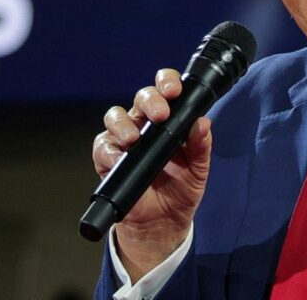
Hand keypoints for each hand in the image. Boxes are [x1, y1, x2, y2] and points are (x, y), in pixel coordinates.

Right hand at [92, 68, 212, 281]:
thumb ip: (201, 146)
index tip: (174, 91)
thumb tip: (203, 123)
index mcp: (169, 120)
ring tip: (133, 138)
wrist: (163, 223)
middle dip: (150, 101)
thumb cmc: (181, 190)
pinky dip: (109, 151)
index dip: (167, 82)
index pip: (165, 90)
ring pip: (116, 117)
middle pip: (141, 98)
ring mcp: (125, 140)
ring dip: (123, 123)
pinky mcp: (108, 159)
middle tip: (160, 115)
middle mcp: (145, 124)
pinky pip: (102, 146)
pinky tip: (119, 158)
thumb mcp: (198, 170)